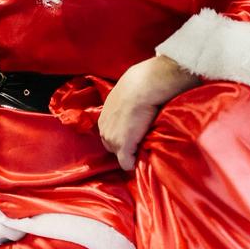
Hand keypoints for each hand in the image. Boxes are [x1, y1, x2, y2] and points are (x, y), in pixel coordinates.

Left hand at [98, 56, 200, 170]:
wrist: (143, 86)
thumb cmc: (138, 84)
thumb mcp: (124, 94)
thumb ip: (125, 104)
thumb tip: (136, 101)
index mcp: (103, 118)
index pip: (110, 136)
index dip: (124, 137)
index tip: (135, 135)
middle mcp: (104, 130)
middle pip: (113, 148)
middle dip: (126, 147)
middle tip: (142, 141)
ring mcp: (113, 140)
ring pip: (121, 156)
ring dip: (132, 153)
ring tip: (145, 144)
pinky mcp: (123, 147)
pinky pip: (127, 164)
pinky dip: (135, 163)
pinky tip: (144, 156)